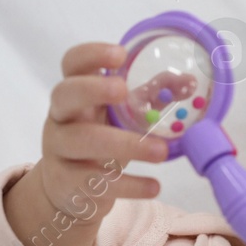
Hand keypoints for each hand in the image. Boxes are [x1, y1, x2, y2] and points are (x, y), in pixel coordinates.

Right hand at [35, 41, 168, 218]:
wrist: (67, 191)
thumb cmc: (98, 145)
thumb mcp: (119, 120)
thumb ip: (148, 100)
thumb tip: (187, 84)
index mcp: (76, 94)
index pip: (72, 63)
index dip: (91, 54)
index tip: (120, 55)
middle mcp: (60, 117)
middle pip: (64, 94)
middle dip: (92, 89)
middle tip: (123, 91)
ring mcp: (58, 148)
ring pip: (81, 140)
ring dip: (124, 144)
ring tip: (161, 152)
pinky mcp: (64, 181)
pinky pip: (94, 181)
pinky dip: (129, 185)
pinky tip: (153, 186)